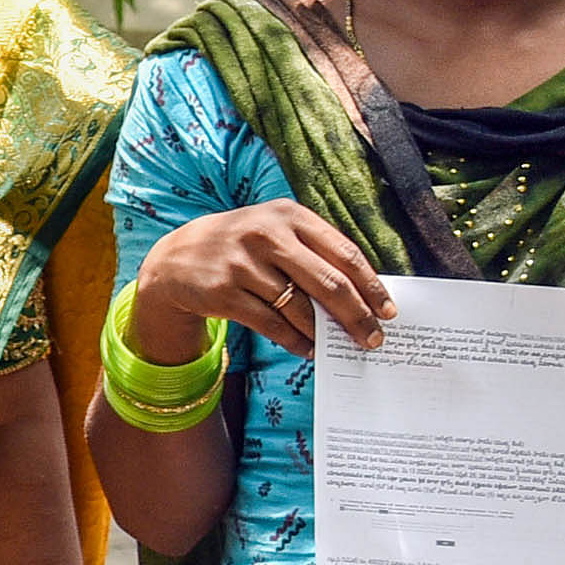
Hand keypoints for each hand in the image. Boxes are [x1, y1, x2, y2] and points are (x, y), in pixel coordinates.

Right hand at [130, 202, 388, 362]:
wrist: (175, 259)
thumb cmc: (241, 247)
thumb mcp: (275, 233)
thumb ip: (315, 254)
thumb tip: (362, 297)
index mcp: (289, 215)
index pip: (344, 254)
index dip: (371, 286)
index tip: (388, 311)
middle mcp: (266, 234)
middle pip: (329, 283)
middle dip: (357, 316)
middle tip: (373, 339)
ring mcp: (242, 263)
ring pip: (300, 309)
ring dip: (324, 333)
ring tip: (338, 346)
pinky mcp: (223, 291)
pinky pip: (272, 325)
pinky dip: (295, 341)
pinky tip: (308, 349)